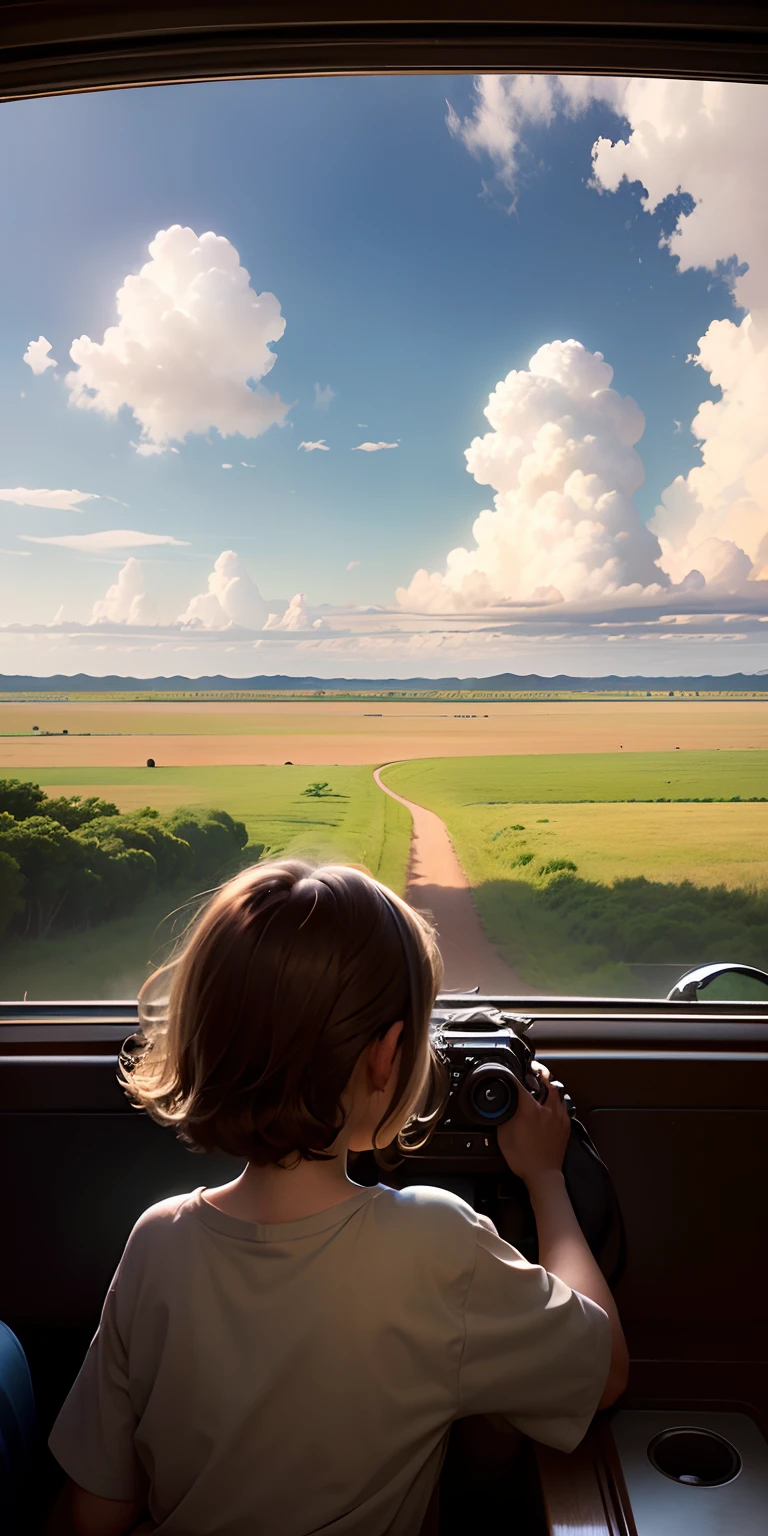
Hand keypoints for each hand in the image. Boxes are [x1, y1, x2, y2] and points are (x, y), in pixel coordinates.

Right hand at [496, 1062, 570, 1188]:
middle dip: (538, 1072)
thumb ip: (504, 1115)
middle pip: (545, 1080)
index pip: (519, 1084)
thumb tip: (503, 1103)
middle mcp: (547, 1109)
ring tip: (541, 1082)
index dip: (512, 1075)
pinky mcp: (565, 1124)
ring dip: (548, 1084)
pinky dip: (555, 1098)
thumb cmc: (523, 1158)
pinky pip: (562, 1104)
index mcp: (530, 1110)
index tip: (508, 1072)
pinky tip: (548, 1102)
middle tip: (531, 1069)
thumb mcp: (504, 1135)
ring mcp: (559, 1116)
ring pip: (557, 1090)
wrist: (543, 1175)